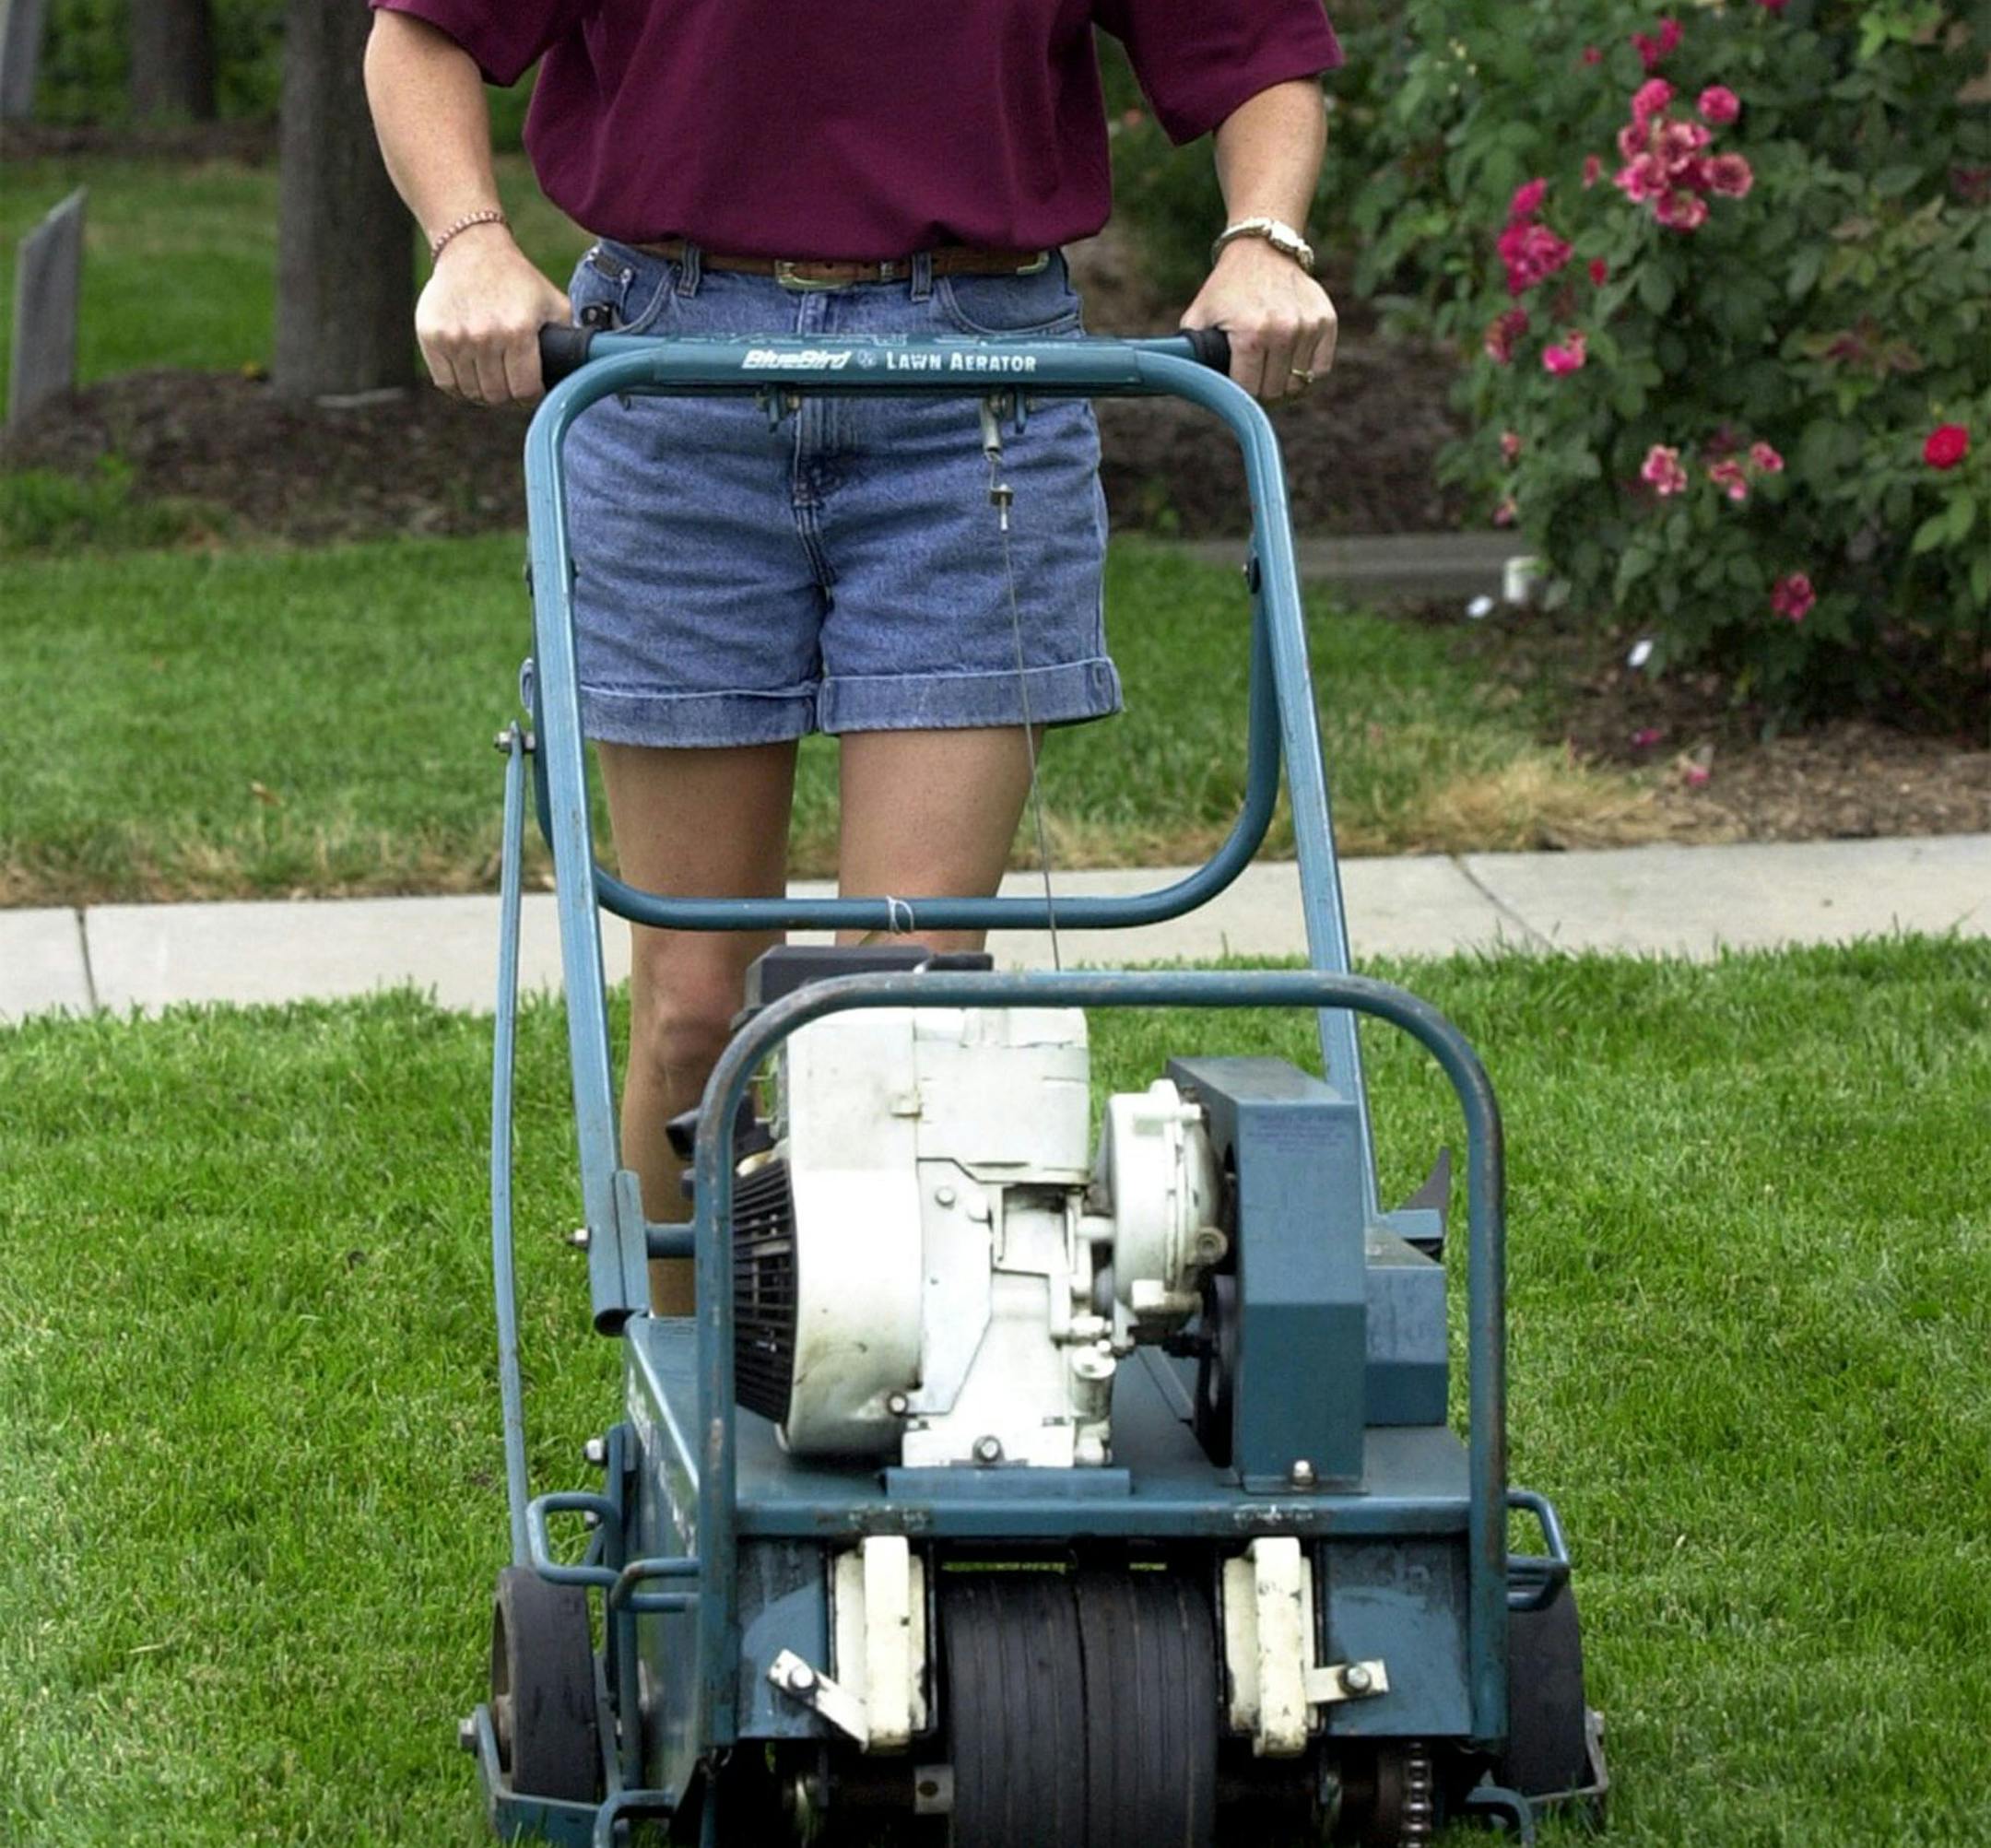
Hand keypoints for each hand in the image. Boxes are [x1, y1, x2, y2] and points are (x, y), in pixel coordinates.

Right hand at [415, 225, 571, 404]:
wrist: (472, 249)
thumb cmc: (519, 281)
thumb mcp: (555, 304)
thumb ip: (572, 338)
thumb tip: (595, 369)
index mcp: (518, 331)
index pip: (524, 391)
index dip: (531, 396)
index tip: (531, 389)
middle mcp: (484, 336)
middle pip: (497, 396)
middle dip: (508, 395)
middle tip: (511, 382)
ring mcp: (455, 337)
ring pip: (471, 393)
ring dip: (484, 391)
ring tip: (492, 376)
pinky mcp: (431, 335)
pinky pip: (445, 383)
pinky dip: (459, 385)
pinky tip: (471, 372)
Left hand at [1179, 236, 1337, 404]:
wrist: (1261, 249)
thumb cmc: (1226, 288)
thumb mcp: (1198, 317)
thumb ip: (1188, 353)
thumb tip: (1178, 384)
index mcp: (1250, 335)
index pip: (1249, 391)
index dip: (1240, 390)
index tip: (1236, 380)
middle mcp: (1282, 331)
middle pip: (1275, 391)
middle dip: (1262, 387)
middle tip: (1254, 371)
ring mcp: (1307, 326)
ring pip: (1299, 383)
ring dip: (1284, 379)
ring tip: (1271, 362)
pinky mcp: (1326, 321)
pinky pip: (1320, 368)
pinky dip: (1306, 369)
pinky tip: (1291, 355)